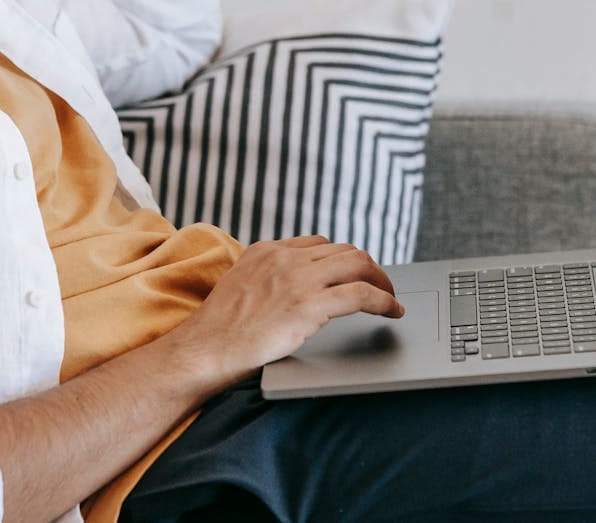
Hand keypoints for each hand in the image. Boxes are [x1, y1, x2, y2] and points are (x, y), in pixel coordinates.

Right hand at [173, 235, 404, 388]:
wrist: (204, 350)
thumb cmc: (219, 330)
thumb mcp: (241, 285)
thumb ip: (268, 278)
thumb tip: (293, 288)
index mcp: (267, 251)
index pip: (319, 244)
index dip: (343, 259)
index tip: (355, 273)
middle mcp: (285, 258)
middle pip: (344, 250)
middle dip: (369, 267)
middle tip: (381, 285)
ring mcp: (298, 279)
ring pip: (359, 265)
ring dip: (382, 280)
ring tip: (391, 297)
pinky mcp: (309, 306)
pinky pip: (362, 294)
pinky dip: (384, 300)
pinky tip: (392, 311)